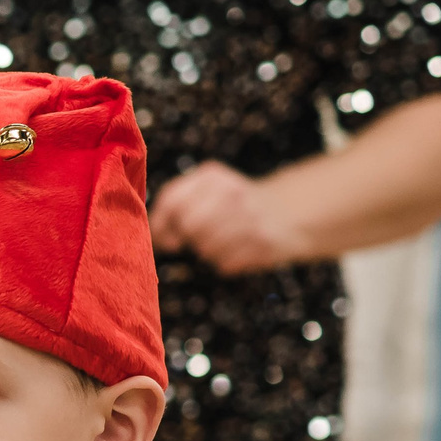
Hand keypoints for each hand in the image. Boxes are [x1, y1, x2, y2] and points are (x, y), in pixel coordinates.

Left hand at [150, 161, 307, 275]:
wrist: (287, 209)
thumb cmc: (232, 204)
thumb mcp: (206, 190)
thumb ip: (174, 205)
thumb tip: (154, 238)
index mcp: (212, 177)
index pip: (172, 200)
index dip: (160, 225)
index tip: (164, 238)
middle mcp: (233, 192)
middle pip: (189, 226)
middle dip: (187, 238)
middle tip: (198, 236)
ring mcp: (250, 217)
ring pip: (205, 248)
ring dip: (207, 251)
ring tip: (224, 238)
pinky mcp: (262, 242)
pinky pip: (223, 263)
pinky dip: (225, 261)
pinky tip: (239, 246)